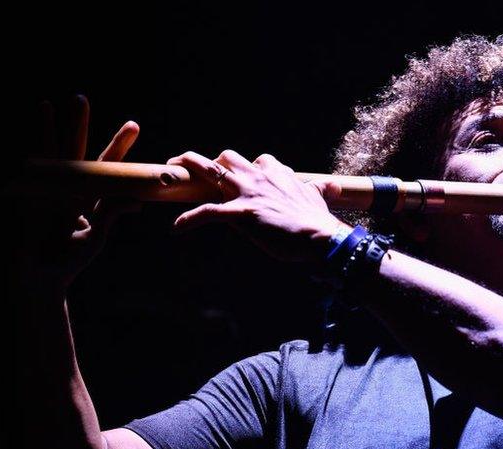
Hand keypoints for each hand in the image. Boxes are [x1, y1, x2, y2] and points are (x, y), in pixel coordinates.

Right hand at [17, 95, 140, 289]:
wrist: (43, 276)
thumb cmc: (70, 258)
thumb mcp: (97, 236)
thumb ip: (112, 214)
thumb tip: (137, 201)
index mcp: (90, 194)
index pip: (108, 165)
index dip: (119, 145)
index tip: (133, 124)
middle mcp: (69, 187)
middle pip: (74, 149)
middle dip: (77, 124)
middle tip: (80, 97)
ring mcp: (47, 190)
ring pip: (48, 154)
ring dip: (45, 129)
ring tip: (46, 104)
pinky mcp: (28, 200)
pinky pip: (27, 173)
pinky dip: (25, 155)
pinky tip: (19, 137)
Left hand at [168, 150, 349, 262]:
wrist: (320, 237)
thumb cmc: (319, 220)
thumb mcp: (320, 197)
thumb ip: (321, 189)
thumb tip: (332, 185)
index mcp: (276, 173)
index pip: (257, 161)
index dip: (248, 170)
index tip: (244, 180)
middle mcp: (258, 177)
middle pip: (227, 157)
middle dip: (209, 161)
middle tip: (195, 167)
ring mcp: (247, 194)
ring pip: (210, 171)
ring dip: (187, 167)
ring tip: (170, 171)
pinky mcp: (240, 214)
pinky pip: (207, 212)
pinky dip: (189, 219)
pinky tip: (177, 227)